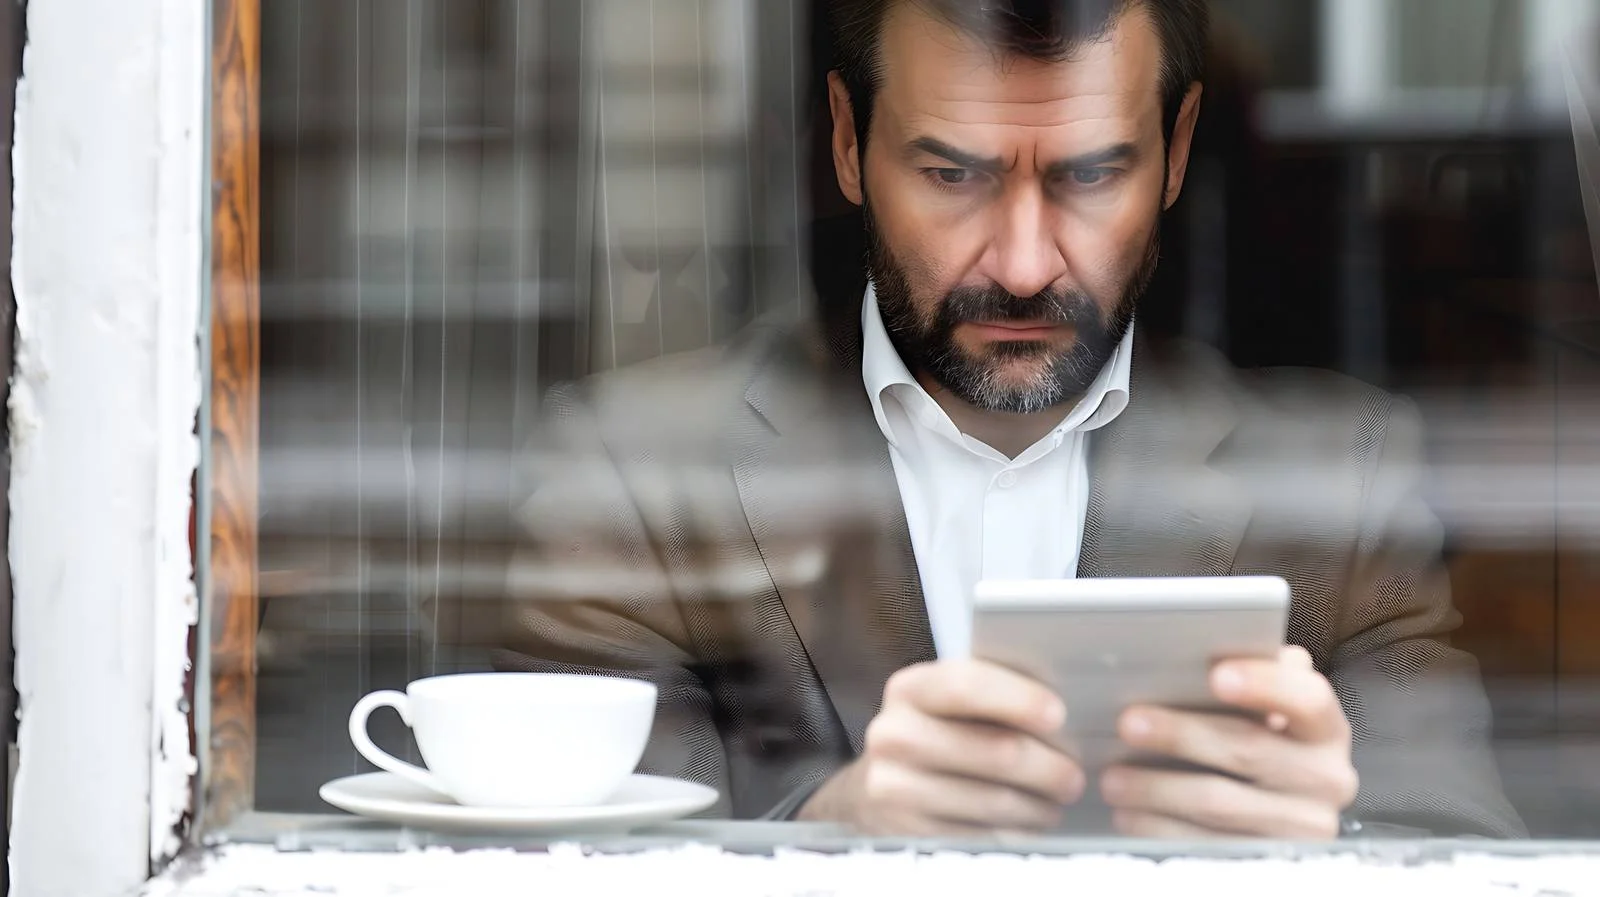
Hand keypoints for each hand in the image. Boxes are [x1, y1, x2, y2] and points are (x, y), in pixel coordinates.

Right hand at [797, 659, 1085, 835]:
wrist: (877, 785)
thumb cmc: (934, 733)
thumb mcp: (947, 702)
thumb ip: (991, 691)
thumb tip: (1062, 703)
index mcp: (909, 689)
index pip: (964, 684)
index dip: (1016, 698)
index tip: (1059, 714)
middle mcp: (893, 734)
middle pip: (993, 750)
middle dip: (1047, 766)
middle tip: (1075, 776)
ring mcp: (894, 786)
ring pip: (993, 800)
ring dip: (1037, 805)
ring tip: (1056, 803)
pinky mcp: (906, 831)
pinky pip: (979, 835)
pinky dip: (1014, 832)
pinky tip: (1028, 824)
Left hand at [1100, 645, 1357, 838]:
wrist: (1278, 818)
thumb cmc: (1256, 744)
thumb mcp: (1262, 712)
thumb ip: (1249, 677)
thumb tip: (1203, 644)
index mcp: (1325, 729)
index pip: (1307, 699)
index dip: (1264, 683)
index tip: (1215, 674)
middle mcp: (1327, 778)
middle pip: (1248, 749)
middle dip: (1181, 734)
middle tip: (1128, 723)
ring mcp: (1302, 827)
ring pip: (1220, 803)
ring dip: (1157, 788)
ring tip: (1112, 777)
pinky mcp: (1269, 862)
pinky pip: (1206, 845)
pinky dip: (1160, 828)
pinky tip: (1128, 815)